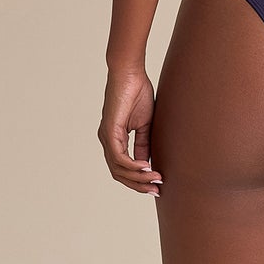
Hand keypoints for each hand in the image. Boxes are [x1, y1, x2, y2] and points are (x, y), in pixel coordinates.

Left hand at [98, 64, 162, 196]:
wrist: (130, 73)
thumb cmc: (138, 93)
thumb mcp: (144, 125)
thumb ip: (144, 144)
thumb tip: (147, 164)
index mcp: (114, 139)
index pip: (123, 168)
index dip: (139, 179)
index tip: (157, 184)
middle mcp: (107, 140)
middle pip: (118, 174)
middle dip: (138, 184)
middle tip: (157, 189)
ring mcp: (106, 136)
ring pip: (118, 169)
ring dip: (137, 177)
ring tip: (155, 179)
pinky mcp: (109, 131)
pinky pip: (118, 157)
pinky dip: (131, 165)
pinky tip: (145, 168)